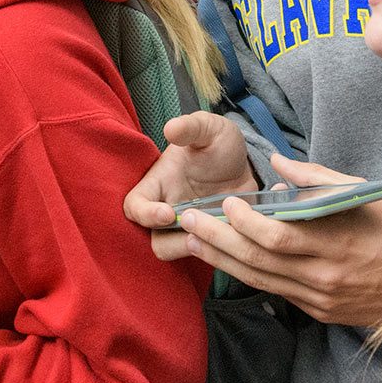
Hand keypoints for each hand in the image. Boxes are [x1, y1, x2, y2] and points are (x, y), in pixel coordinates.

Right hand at [124, 111, 259, 248]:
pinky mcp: (209, 240)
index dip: (146, 214)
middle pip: (154, 240)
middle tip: (197, 232)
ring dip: (196, 248)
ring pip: (177, 252)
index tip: (169, 213)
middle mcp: (167, 210)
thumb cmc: (218, 144)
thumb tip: (171, 128)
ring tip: (220, 235)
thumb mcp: (210, 129)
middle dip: (172, 242)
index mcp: (159, 184)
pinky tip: (236, 237)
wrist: (246, 164)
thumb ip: (192, 127)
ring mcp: (187, 228)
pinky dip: (218, 251)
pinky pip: (206, 255)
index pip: (134, 206)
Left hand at [168, 154, 381, 325]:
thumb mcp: (364, 196)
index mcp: (338, 244)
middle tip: (187, 220)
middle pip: (258, 260)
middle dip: (217, 239)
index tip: (227, 203)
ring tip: (191, 239)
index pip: (280, 237)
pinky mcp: (316, 312)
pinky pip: (273, 291)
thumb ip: (317, 178)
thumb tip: (274, 162)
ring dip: (221, 259)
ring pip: (258, 279)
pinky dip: (245, 273)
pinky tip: (223, 258)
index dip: (246, 222)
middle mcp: (324, 276)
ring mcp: (318, 299)